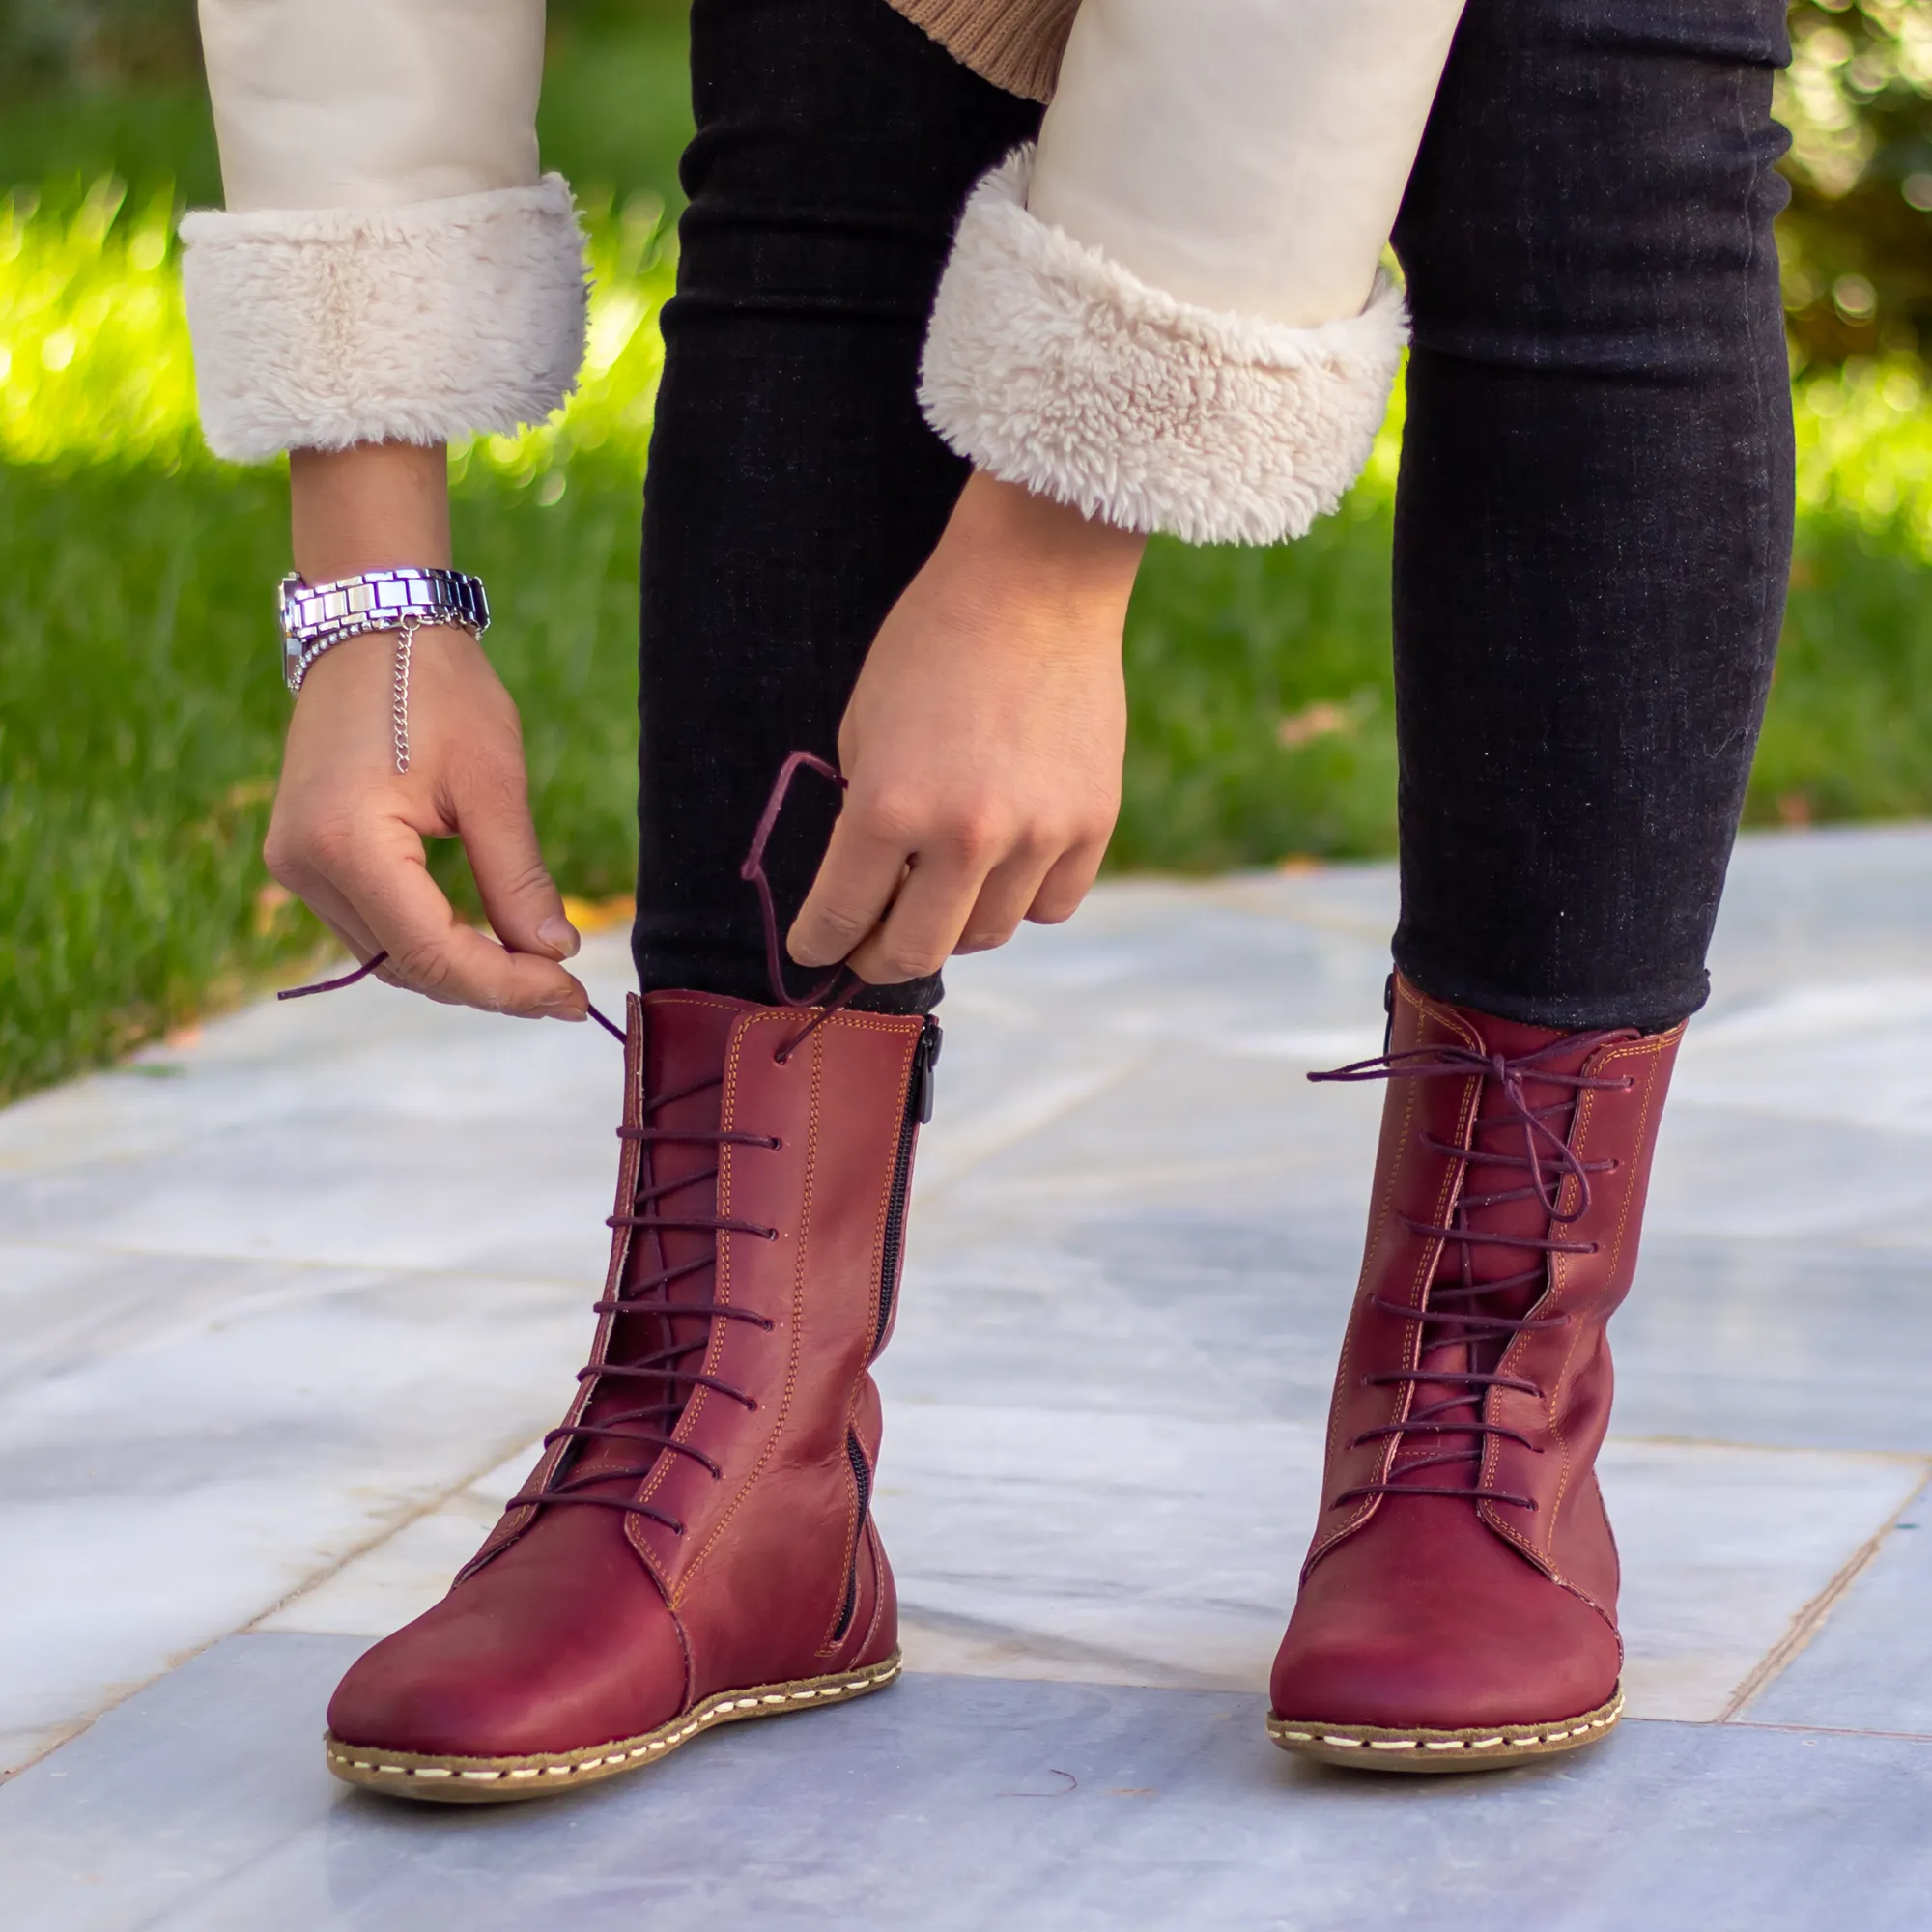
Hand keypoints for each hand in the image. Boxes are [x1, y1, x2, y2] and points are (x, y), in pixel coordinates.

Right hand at [264, 441, 586, 1019]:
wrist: (374, 627)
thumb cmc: (437, 688)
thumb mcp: (493, 783)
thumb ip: (517, 877)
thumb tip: (554, 953)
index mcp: (346, 844)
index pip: (432, 953)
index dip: (505, 987)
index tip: (571, 995)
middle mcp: (304, 865)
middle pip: (407, 965)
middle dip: (489, 986)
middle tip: (565, 991)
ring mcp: (293, 865)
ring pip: (387, 955)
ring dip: (459, 970)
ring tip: (537, 971)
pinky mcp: (301, 858)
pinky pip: (373, 926)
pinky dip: (429, 941)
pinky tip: (486, 940)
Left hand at [788, 473, 1143, 983]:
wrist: (1033, 585)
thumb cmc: (931, 644)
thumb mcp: (863, 727)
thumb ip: (863, 815)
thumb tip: (868, 889)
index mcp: (889, 807)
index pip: (840, 918)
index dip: (817, 946)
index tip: (813, 954)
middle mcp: (965, 835)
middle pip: (916, 951)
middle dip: (879, 960)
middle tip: (870, 951)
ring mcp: (1037, 834)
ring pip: (988, 934)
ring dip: (954, 926)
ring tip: (940, 896)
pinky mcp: (1092, 824)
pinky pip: (1052, 904)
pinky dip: (1021, 901)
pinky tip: (1003, 871)